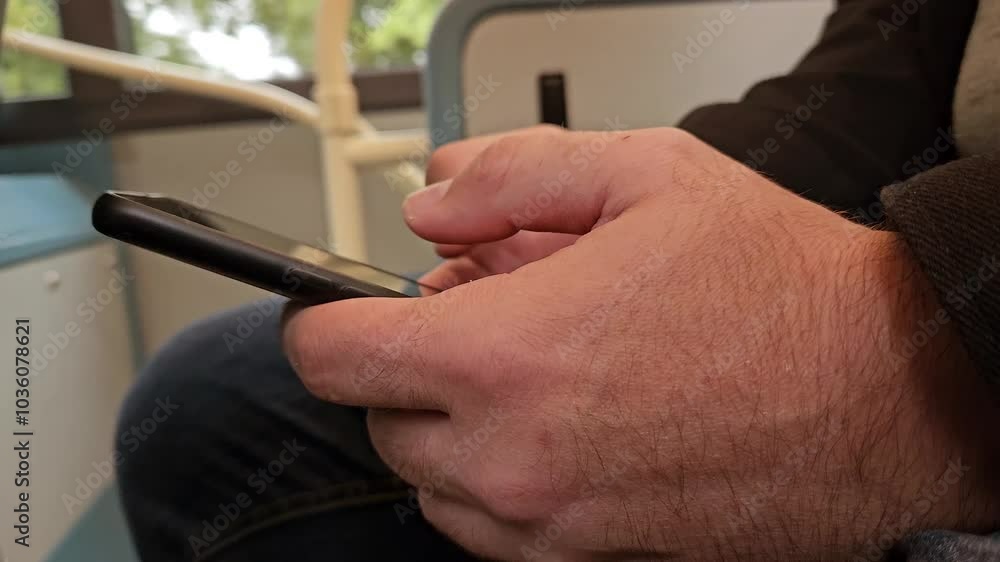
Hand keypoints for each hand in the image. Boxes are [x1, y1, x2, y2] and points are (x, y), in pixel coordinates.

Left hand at [284, 127, 996, 559]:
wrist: (885, 395)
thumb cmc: (781, 292)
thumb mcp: (647, 175)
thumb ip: (512, 175)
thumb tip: (435, 203)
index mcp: (510, 355)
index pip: (335, 356)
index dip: (323, 320)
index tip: (338, 308)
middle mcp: (515, 455)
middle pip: (378, 414)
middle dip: (408, 360)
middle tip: (482, 313)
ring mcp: (549, 520)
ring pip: (426, 477)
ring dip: (449, 419)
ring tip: (535, 365)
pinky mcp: (588, 555)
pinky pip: (485, 525)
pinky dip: (491, 473)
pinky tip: (559, 419)